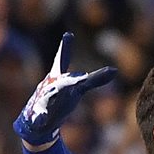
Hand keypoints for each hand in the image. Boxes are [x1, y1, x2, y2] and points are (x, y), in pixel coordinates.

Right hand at [14, 32, 116, 148]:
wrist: (38, 119)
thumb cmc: (60, 98)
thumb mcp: (78, 87)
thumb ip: (95, 79)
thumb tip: (115, 70)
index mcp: (59, 78)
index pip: (62, 61)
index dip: (65, 48)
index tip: (69, 34)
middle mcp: (51, 86)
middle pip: (60, 81)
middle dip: (68, 79)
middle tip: (79, 75)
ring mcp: (43, 100)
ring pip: (47, 96)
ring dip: (52, 94)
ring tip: (56, 90)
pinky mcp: (38, 116)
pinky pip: (38, 116)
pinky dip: (39, 116)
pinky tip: (40, 118)